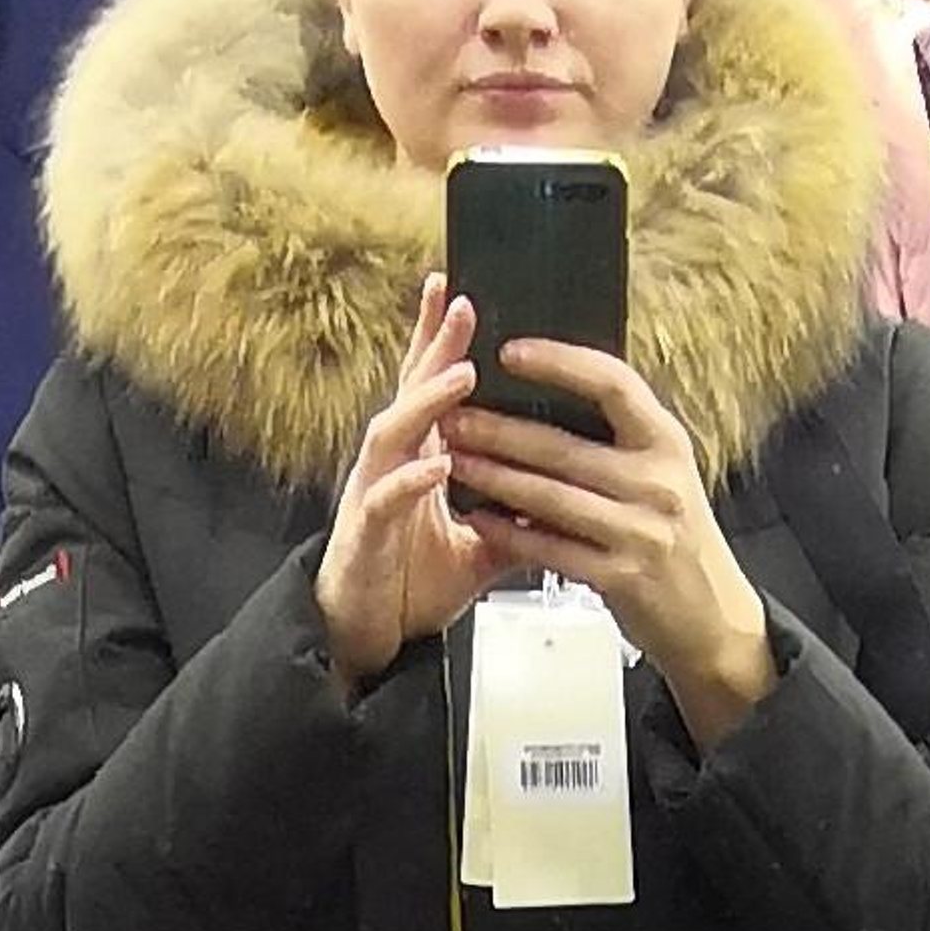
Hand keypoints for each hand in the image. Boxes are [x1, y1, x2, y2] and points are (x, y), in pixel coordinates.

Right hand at [315, 280, 503, 689]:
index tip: (464, 295)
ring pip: (393, 434)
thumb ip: (515, 518)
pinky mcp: (364, 534)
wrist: (366, 635)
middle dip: (434, 346)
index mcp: (418, 460)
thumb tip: (565, 502)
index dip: (442, 342)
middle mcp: (391, 466)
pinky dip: (411, 481)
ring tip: (461, 376)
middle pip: (410, 392)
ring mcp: (373, 495)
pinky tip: (439, 465)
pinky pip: (384, 499)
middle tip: (461, 302)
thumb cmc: (409, 583)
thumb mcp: (478, 548)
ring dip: (426, 403)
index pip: (432, 389)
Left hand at [448, 344, 777, 751]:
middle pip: (565, 446)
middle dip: (499, 430)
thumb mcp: (664, 475)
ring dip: (494, 478)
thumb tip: (552, 391)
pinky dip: (509, 533)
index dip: (560, 362)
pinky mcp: (620, 579)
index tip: (510, 351)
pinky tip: (478, 517)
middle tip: (452, 415)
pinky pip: (551, 550)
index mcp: (667, 443)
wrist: (712, 618)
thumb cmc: (675, 539)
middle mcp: (658, 483)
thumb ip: (621, 439)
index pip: (613, 384)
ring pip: (550, 498)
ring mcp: (640, 533)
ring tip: (453, 460)